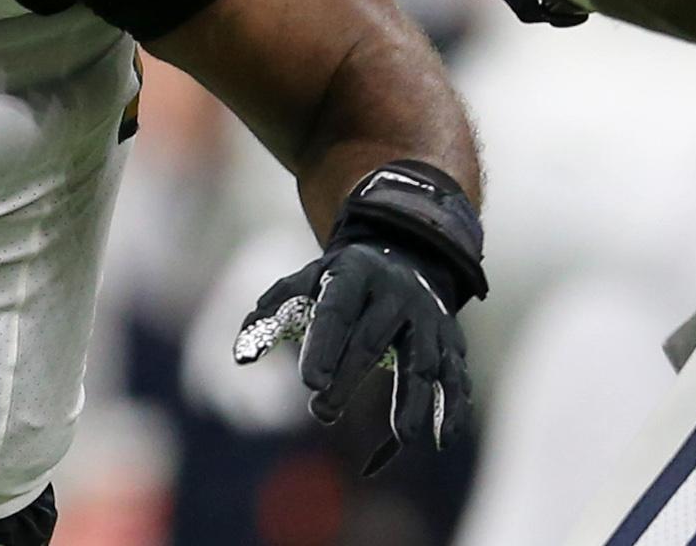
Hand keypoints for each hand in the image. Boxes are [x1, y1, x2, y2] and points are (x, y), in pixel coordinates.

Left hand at [234, 239, 471, 475]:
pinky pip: (455, 378)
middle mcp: (398, 293)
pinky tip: (439, 439)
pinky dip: (450, 409)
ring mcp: (430, 318)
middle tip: (321, 412)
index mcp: (356, 273)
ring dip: (412, 401)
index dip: (324, 345)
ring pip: (423, 362)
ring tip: (402, 436)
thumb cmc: (340, 282)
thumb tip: (240, 356)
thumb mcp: (305, 282)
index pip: (337, 310)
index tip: (309, 383)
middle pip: (373, 340)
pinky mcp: (452, 342)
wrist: (404, 256)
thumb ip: (271, 314)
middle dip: (349, 378)